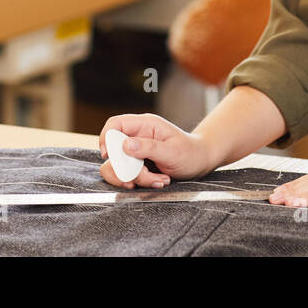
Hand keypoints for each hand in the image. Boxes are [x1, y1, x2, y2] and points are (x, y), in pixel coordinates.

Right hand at [97, 113, 216, 188]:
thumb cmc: (190, 152)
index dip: (106, 138)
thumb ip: (148, 148)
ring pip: (119, 167)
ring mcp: (137, 152)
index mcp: (144, 125)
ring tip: (158, 180)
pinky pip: (129, 176)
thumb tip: (125, 146)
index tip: (109, 156)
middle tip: (144, 176)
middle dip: (127, 168)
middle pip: (113, 151)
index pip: (114, 125)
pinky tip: (159, 181)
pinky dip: (141, 182)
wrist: (201, 162)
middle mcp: (137, 137)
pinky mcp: (138, 165)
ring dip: (136, 178)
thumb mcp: (172, 151)